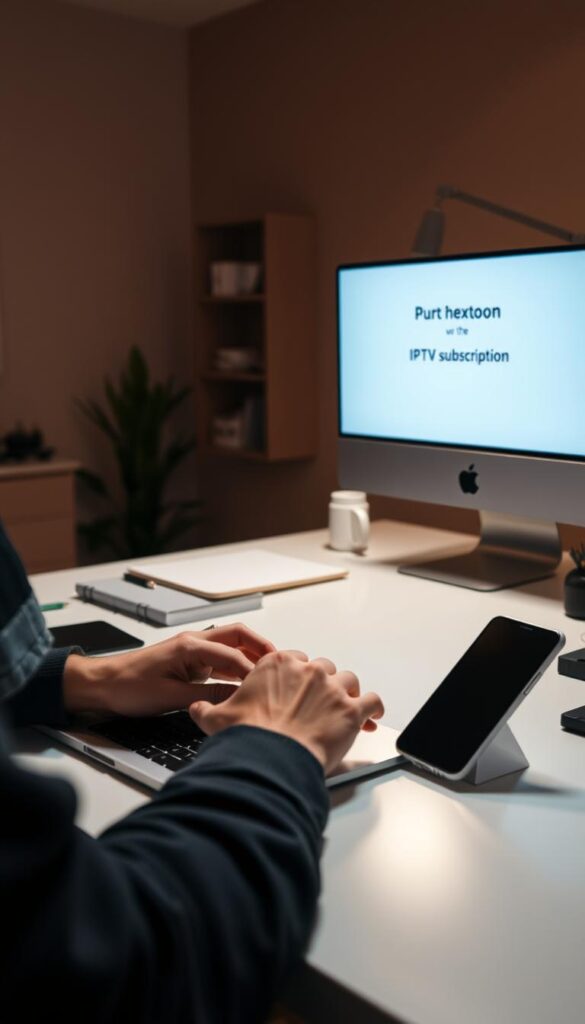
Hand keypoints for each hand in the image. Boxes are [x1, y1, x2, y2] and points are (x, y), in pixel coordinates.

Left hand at [62, 624, 274, 716]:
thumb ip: (206, 697)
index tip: (268, 684)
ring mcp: (191, 650)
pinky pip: (220, 658)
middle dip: (261, 647)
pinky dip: (236, 665)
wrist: (102, 685)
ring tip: (269, 672)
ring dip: (250, 654)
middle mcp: (193, 642)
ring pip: (230, 645)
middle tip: (280, 663)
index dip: (253, 671)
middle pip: (237, 635)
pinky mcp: (189, 661)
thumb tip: (235, 699)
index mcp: (189, 646)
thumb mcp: (170, 697)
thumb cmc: (128, 687)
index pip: (233, 655)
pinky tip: (245, 680)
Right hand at [189, 651, 384, 773]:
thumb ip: (206, 710)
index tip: (296, 686)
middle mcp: (307, 671)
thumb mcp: (217, 719)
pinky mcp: (351, 710)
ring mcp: (332, 689)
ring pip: (348, 681)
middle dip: (321, 684)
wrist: (270, 758)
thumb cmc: (248, 737)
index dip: (296, 674)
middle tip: (318, 701)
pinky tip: (373, 716)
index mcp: (277, 665)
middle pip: (323, 668)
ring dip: (347, 693)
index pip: (294, 659)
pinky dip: (374, 709)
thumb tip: (197, 709)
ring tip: (344, 707)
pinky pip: (372, 702)